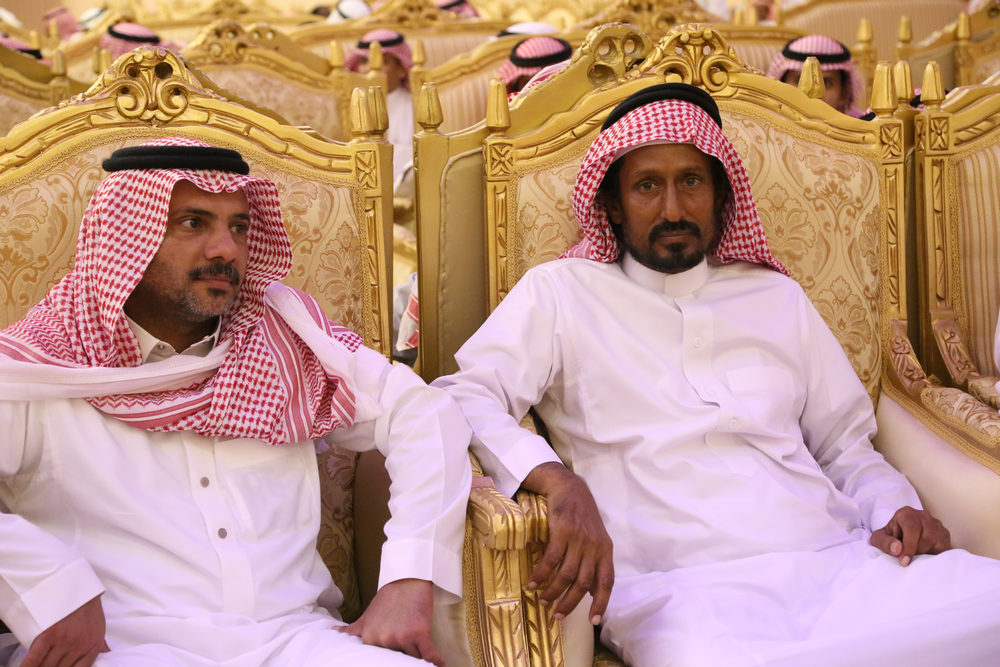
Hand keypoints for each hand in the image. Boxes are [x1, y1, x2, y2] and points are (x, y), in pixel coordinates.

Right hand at [22, 595, 108, 666]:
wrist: (80, 590)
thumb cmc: (89, 610)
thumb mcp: (99, 628)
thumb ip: (100, 644)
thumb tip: (105, 652)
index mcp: (92, 648)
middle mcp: (78, 647)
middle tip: (48, 666)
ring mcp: (63, 642)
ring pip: (48, 666)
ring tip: (39, 666)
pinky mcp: (49, 636)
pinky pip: (35, 658)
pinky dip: (29, 666)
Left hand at [340, 578, 443, 665]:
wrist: (407, 580)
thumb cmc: (388, 598)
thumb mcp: (367, 615)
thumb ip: (352, 629)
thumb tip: (334, 632)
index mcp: (370, 639)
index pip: (380, 659)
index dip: (389, 658)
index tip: (392, 659)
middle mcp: (383, 641)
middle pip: (398, 660)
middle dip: (404, 658)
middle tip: (408, 653)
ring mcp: (401, 638)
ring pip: (413, 658)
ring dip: (419, 658)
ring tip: (423, 657)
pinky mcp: (419, 634)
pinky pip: (429, 654)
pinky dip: (436, 660)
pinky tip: (440, 663)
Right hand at [521, 462, 613, 624]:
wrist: (569, 487)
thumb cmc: (582, 514)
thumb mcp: (597, 537)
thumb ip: (596, 562)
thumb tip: (593, 591)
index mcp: (605, 550)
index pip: (606, 582)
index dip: (600, 603)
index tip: (593, 621)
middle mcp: (594, 547)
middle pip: (583, 584)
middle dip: (570, 603)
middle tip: (557, 615)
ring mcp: (578, 540)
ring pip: (566, 575)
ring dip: (553, 592)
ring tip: (543, 602)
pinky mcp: (562, 532)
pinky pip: (551, 560)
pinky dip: (541, 575)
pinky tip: (533, 583)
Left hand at [870, 506, 950, 565]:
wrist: (899, 536)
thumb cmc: (889, 538)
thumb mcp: (878, 539)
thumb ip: (884, 542)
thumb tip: (898, 548)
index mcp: (906, 513)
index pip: (912, 528)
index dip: (909, 546)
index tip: (904, 561)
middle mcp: (923, 516)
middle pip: (926, 537)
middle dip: (916, 552)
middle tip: (907, 557)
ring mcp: (937, 525)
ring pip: (936, 543)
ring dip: (925, 553)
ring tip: (915, 554)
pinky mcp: (945, 535)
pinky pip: (944, 548)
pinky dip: (934, 555)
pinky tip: (925, 555)